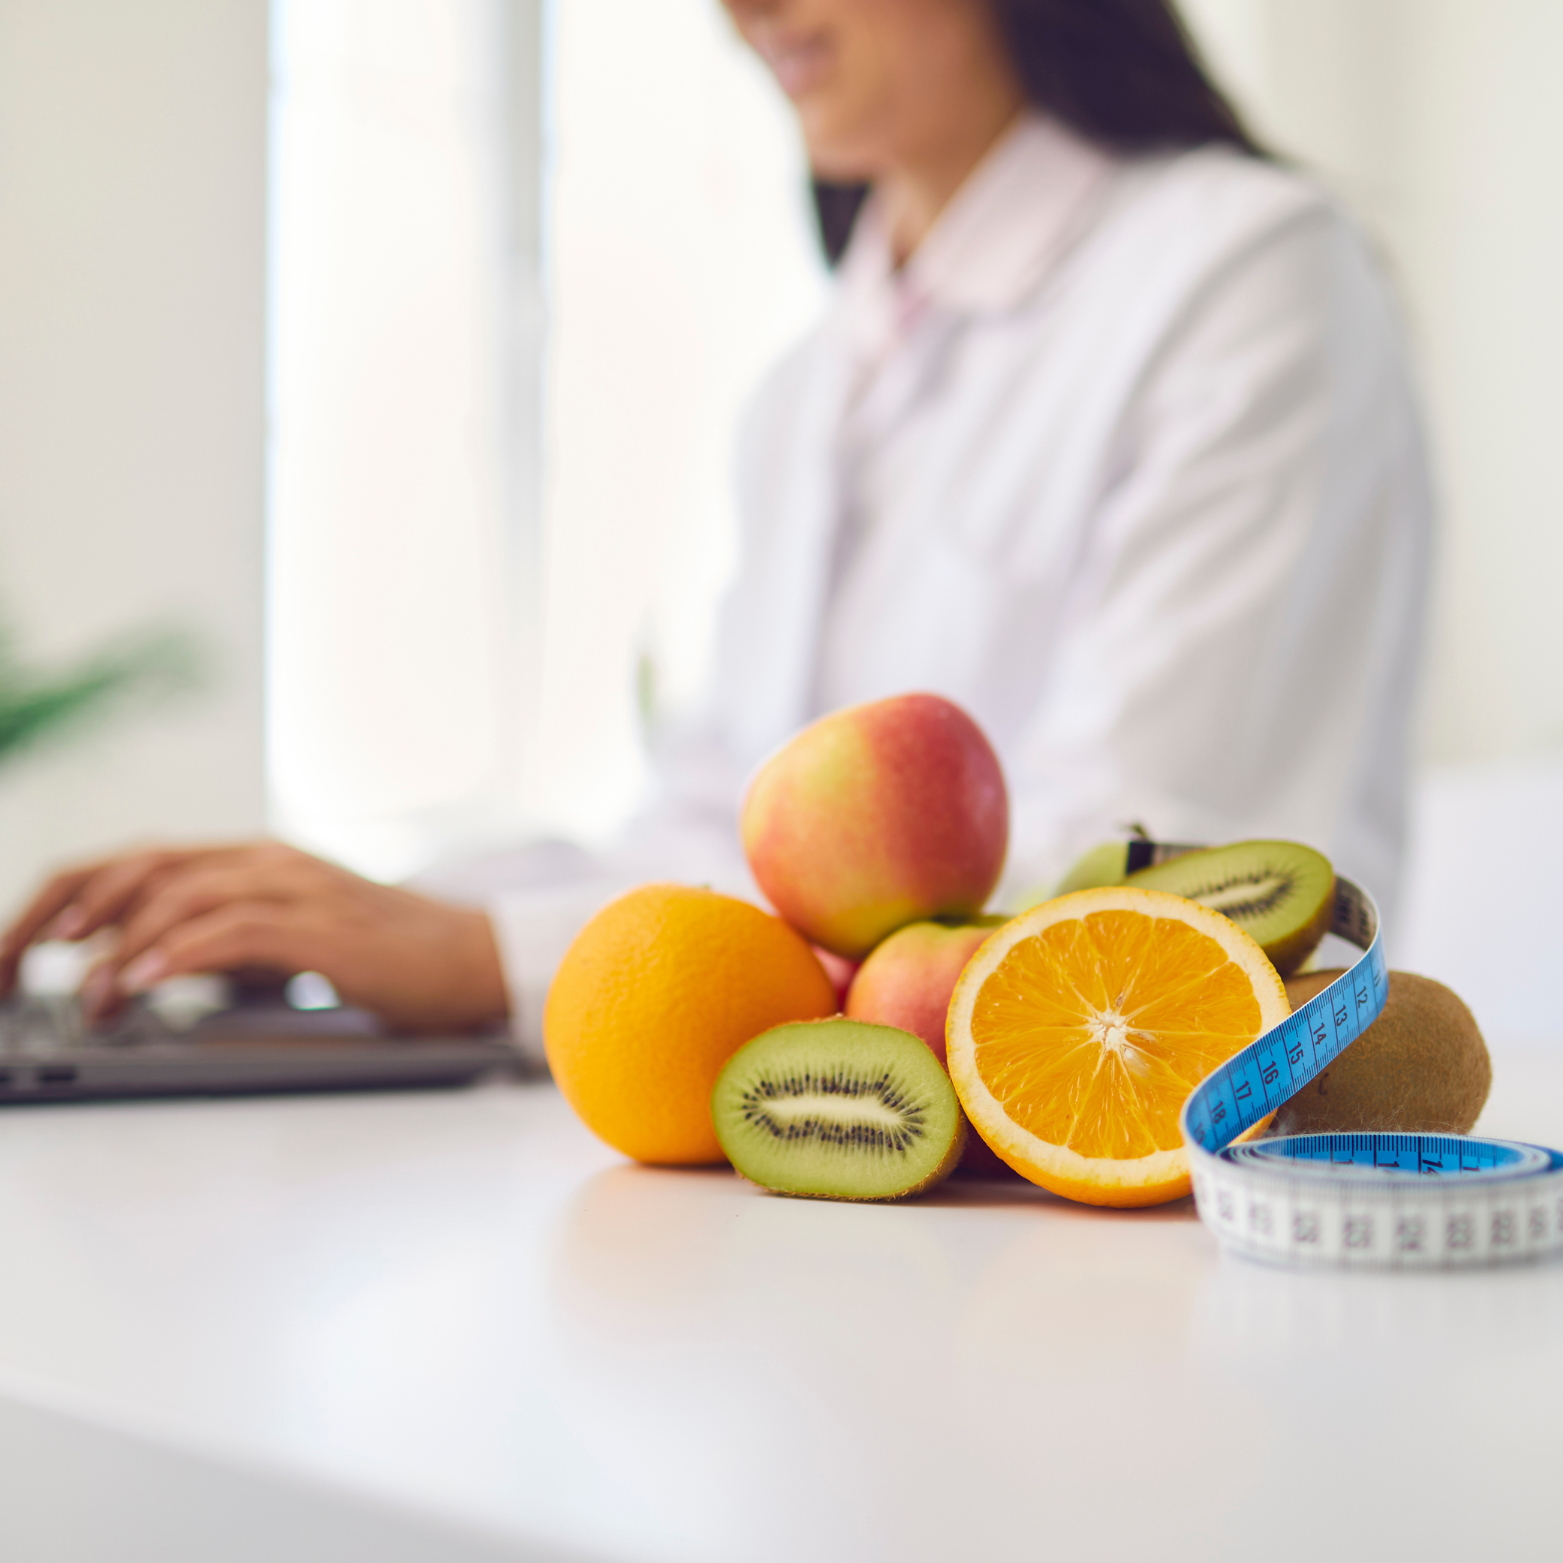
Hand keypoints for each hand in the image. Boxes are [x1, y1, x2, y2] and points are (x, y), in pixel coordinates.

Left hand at [0, 842, 509, 1032]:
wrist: (474, 959)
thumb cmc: (387, 957)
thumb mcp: (289, 940)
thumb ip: (226, 939)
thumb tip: (144, 968)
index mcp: (255, 859)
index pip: (137, 861)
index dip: (67, 897)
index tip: (19, 948)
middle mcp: (268, 860)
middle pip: (139, 866)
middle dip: (62, 915)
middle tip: (15, 968)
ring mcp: (298, 887)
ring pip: (179, 895)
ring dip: (117, 947)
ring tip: (88, 997)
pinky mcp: (324, 928)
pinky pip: (232, 930)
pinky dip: (176, 953)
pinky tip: (141, 981)